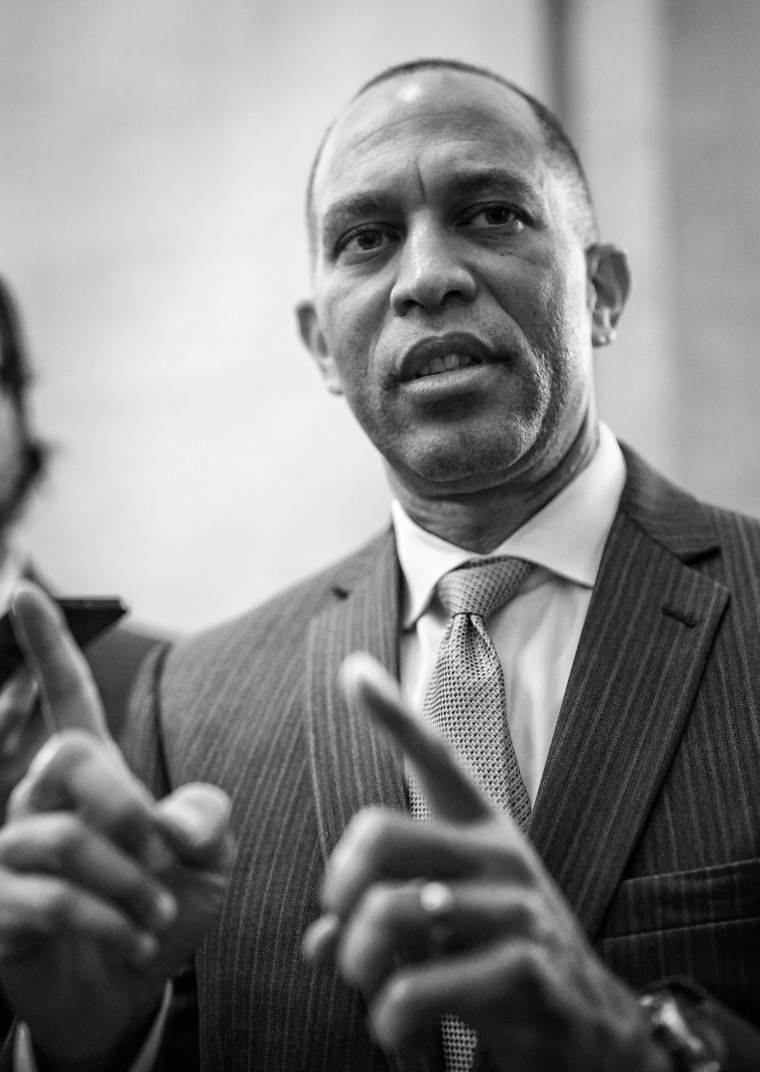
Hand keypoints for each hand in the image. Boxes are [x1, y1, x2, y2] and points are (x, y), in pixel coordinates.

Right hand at [0, 582, 234, 1071]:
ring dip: (126, 881)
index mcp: (97, 777)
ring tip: (158, 917)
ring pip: (58, 838)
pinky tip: (134, 941)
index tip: (25, 594)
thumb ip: (208, 818)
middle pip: (66, 759)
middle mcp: (44, 805)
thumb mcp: (211, 859)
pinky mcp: (1, 911)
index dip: (49, 648)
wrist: (130, 990)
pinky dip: (105, 920)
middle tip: (160, 851)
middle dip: (124, 803)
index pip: (69, 700)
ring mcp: (15, 857)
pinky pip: (45, 899)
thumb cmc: (162, 908)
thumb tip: (171, 822)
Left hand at [304, 654, 668, 1071]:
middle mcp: (498, 853)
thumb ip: (380, 915)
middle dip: (338, 882)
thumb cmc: (497, 956)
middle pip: (380, 831)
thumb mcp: (442, 925)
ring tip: (365, 983)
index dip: (393, 713)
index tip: (354, 669)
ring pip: (390, 910)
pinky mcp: (523, 970)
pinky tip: (394, 1024)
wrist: (587, 1026)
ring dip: (356, 959)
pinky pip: (418, 987)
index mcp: (480, 829)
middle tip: (339, 921)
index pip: (435, 757)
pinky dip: (387, 1016)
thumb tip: (317, 941)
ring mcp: (514, 908)